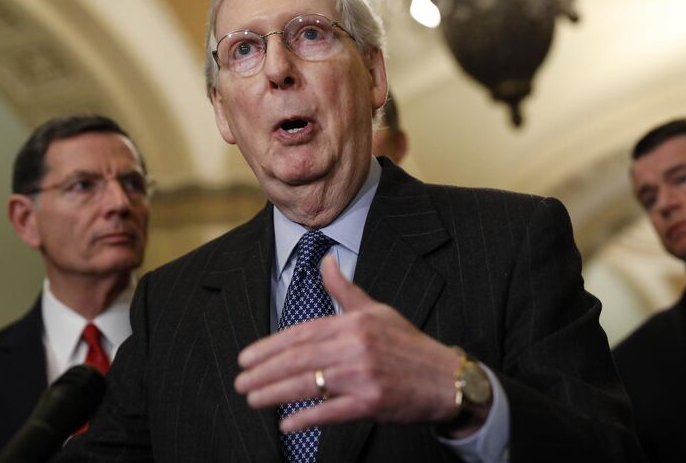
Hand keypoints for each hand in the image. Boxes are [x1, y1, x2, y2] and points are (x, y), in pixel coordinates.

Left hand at [234, 257, 484, 433]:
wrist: (444, 378)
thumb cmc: (407, 345)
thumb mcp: (377, 311)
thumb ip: (345, 290)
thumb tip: (327, 262)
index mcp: (354, 322)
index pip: (302, 333)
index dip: (270, 346)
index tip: (246, 357)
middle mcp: (356, 346)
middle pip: (299, 358)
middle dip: (265, 370)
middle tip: (241, 381)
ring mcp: (363, 375)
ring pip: (308, 384)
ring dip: (275, 393)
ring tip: (252, 399)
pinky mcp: (371, 402)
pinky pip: (331, 411)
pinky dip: (306, 418)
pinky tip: (285, 423)